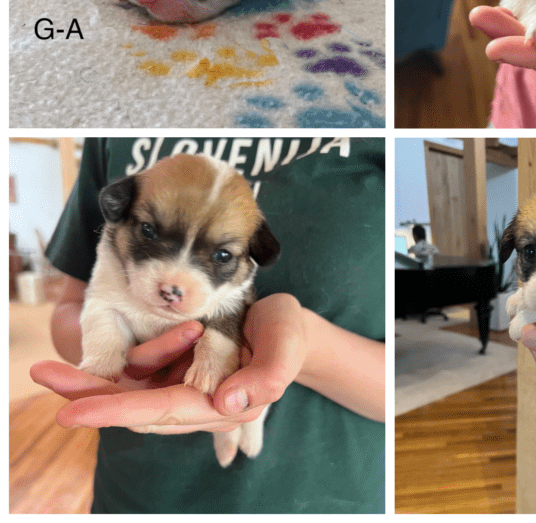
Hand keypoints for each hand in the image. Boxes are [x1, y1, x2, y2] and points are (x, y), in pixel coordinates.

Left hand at [30, 293, 307, 434]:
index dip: (116, 410)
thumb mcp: (288, 343)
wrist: (286, 328)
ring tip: (52, 370)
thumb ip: (269, 375)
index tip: (72, 411)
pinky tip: (86, 368)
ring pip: (131, 397)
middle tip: (45, 375)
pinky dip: (111, 376)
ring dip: (91, 387)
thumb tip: (227, 403)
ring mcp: (186, 394)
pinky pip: (141, 381)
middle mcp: (197, 407)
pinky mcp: (180, 378)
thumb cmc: (288, 333)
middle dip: (88, 398)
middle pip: (134, 409)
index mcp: (222, 405)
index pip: (162, 410)